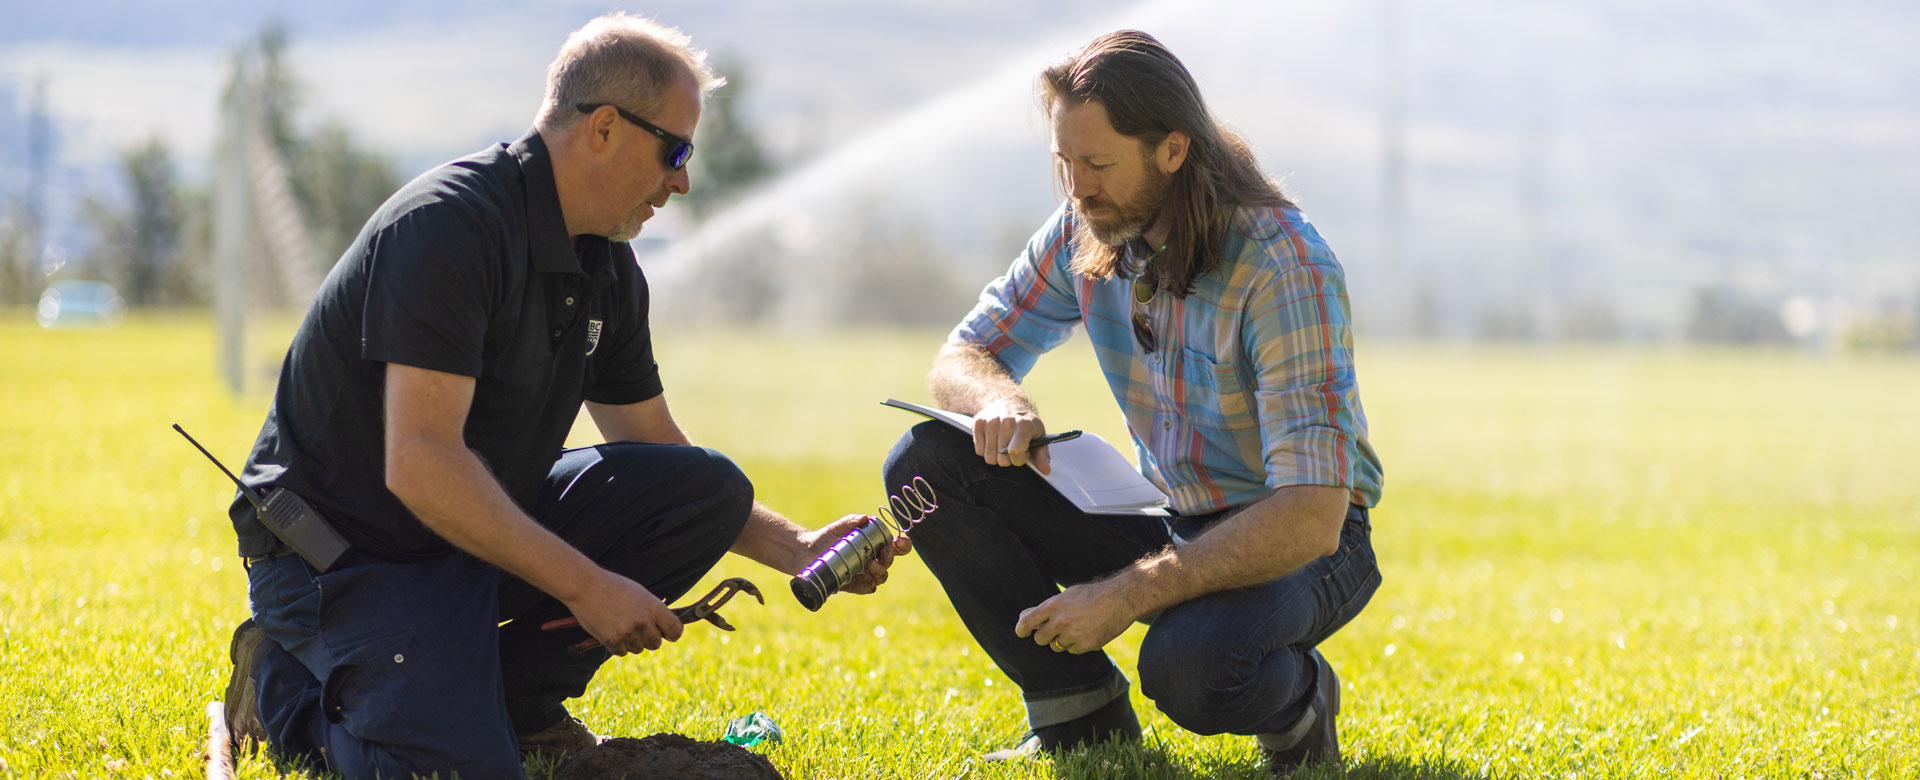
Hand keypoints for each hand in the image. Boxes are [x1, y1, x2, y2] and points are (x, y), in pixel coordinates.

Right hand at [564, 570, 682, 655]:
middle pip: (656, 643)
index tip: (667, 634)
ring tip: (620, 625)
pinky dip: (617, 645)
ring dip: (631, 642)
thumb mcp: (639, 593)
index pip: (675, 630)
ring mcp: (628, 632)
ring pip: (638, 649)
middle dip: (649, 639)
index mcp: (654, 607)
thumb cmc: (613, 587)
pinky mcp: (612, 640)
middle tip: (638, 630)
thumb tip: (663, 627)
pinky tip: (610, 630)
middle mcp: (644, 621)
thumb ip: (652, 610)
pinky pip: (622, 652)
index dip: (672, 634)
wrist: (586, 586)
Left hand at [798, 514, 913, 594]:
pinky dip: (869, 585)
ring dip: (881, 572)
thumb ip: (852, 520)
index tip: (899, 542)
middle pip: (889, 562)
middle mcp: (872, 560)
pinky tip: (868, 581)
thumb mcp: (839, 526)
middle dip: (889, 557)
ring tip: (872, 565)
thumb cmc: (827, 536)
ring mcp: (863, 573)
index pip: (896, 546)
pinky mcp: (852, 585)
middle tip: (884, 551)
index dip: (903, 545)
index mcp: (874, 545)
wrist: (805, 551)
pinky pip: (866, 588)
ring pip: (880, 577)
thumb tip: (865, 519)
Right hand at [972, 397, 1052, 474]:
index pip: (1015, 452)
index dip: (1019, 460)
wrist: (1009, 402)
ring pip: (989, 457)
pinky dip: (986, 451)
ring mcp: (990, 421)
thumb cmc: (1026, 423)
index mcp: (1024, 424)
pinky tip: (994, 441)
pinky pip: (979, 451)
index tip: (1024, 454)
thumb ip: (1042, 454)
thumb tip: (1045, 470)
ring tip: (1003, 445)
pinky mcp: (978, 423)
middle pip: (1001, 459)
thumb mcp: (1039, 435)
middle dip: (1008, 460)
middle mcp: (1006, 421)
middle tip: (1013, 450)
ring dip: (996, 457)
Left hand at [1014, 580, 1134, 654]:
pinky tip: (1087, 632)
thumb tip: (1029, 617)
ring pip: (1056, 646)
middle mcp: (1060, 622)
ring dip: (1062, 640)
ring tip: (1077, 627)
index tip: (1021, 632)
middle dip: (1045, 636)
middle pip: (1040, 639)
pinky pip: (1072, 651)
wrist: (1120, 599)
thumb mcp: (1068, 595)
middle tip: (1054, 629)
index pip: (1027, 622)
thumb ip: (1050, 607)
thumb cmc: (1092, 594)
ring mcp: (1073, 635)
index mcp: (1053, 606)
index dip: (1022, 629)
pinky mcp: (1085, 646)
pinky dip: (1077, 645)